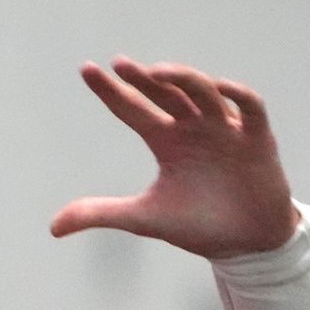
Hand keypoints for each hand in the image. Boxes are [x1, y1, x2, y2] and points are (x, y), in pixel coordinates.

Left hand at [50, 57, 297, 258]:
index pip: (132, 108)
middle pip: (167, 93)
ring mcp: (225, 130)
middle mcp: (193, 128)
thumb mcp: (143, 218)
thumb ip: (100, 214)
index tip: (86, 70)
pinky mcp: (257, 140)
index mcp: (166, 141)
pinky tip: (220, 87)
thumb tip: (53, 228)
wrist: (245, 244)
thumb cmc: (197, 225)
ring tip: (158, 72)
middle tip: (120, 65)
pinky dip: (238, 97)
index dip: (111, 90)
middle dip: (145, 78)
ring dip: (184, 79)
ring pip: (204, 93)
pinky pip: (251, 109)